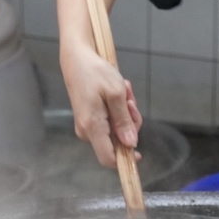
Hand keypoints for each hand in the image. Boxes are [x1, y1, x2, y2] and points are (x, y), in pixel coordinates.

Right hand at [60, 43, 142, 167]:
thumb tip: (130, 144)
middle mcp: (87, 130)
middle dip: (129, 122)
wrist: (77, 58)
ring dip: (126, 112)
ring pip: (116, 129)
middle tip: (130, 101)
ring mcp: (87, 125)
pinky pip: (110, 121)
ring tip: (124, 91)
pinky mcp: (89, 118)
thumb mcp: (116, 94)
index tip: (140, 153)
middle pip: (117, 142)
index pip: (108, 158)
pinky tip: (118, 92)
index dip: (125, 159)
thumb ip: (124, 121)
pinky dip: (118, 108)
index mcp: (92, 127)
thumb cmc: (95, 72)